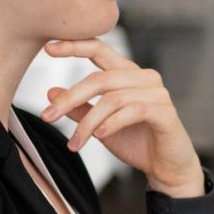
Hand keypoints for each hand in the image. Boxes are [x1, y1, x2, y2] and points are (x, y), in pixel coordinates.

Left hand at [39, 38, 203, 193]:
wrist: (166, 168)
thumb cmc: (136, 142)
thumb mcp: (100, 125)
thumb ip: (80, 108)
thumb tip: (51, 93)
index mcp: (127, 73)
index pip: (100, 49)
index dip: (75, 45)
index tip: (48, 48)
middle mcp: (144, 77)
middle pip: (100, 78)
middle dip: (70, 98)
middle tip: (48, 115)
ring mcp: (157, 93)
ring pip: (113, 98)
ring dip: (88, 122)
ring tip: (76, 142)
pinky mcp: (166, 112)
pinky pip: (133, 111)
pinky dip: (112, 123)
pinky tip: (100, 136)